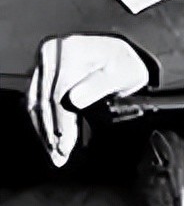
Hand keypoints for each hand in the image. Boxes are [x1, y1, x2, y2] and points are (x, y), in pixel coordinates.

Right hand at [27, 35, 148, 166]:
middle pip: (43, 100)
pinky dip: (42, 120)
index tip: (65, 144)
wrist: (121, 53)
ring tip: (55, 152)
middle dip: (50, 132)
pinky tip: (50, 137)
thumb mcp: (124, 74)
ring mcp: (44, 62)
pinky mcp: (42, 72)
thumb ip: (100, 86)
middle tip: (59, 155)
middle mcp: (53, 53)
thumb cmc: (126, 64)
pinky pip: (36, 99)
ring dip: (43, 130)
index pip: (58, 94)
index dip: (61, 122)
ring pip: (36, 102)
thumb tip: (74, 99)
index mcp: (72, 51)